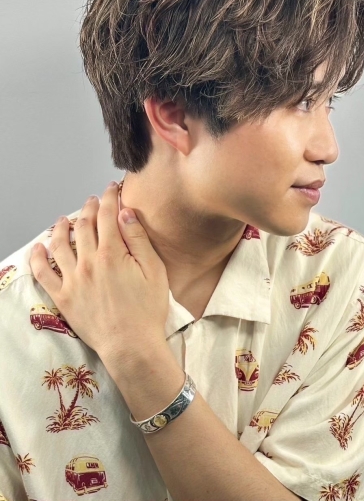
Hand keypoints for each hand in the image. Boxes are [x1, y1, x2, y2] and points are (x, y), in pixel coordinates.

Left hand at [29, 181, 169, 363]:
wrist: (131, 345)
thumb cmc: (148, 309)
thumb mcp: (154, 270)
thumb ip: (138, 239)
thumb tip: (124, 213)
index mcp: (111, 254)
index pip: (107, 216)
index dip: (109, 199)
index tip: (111, 189)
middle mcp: (88, 262)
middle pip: (84, 226)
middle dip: (89, 208)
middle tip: (93, 200)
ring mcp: (72, 280)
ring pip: (60, 244)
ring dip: (61, 227)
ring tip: (65, 220)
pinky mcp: (63, 297)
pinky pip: (43, 273)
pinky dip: (38, 257)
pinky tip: (39, 247)